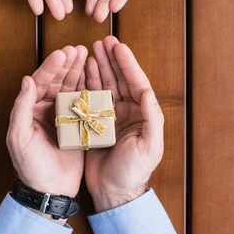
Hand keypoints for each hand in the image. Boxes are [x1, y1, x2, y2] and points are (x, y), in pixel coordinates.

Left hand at [6, 45, 86, 221]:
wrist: (50, 190)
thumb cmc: (30, 165)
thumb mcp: (19, 137)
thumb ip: (21, 108)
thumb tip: (26, 79)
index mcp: (30, 110)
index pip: (40, 82)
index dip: (51, 67)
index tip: (62, 53)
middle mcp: (45, 109)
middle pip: (56, 81)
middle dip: (67, 64)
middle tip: (78, 48)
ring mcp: (62, 116)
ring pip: (70, 88)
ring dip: (77, 71)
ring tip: (86, 54)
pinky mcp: (76, 125)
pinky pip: (82, 102)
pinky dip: (88, 88)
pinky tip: (95, 75)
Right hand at [85, 36, 163, 212]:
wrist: (114, 193)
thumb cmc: (134, 172)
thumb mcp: (149, 147)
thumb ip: (152, 119)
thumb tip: (148, 91)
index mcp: (142, 114)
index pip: (136, 83)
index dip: (127, 64)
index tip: (119, 47)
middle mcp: (127, 112)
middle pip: (119, 79)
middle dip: (112, 59)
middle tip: (103, 41)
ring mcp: (110, 116)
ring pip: (105, 85)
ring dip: (99, 67)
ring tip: (91, 50)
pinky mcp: (94, 123)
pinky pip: (91, 99)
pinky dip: (87, 84)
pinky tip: (82, 71)